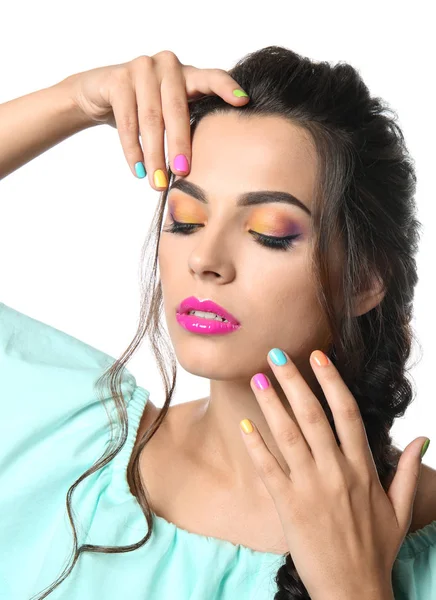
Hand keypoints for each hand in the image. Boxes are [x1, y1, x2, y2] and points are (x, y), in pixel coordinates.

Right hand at [63, 51, 248, 188]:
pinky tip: (139, 170)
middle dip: (180, 145)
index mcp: (187, 73)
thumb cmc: (145, 108)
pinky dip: (133, 150)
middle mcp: (167, 65)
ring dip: (155, 155)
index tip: (243, 102)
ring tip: (157, 183)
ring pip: (151, 118)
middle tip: (183, 173)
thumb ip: (189, 124)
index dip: (227, 87)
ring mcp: (141, 68)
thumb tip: (213, 166)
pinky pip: (127, 121)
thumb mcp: (170, 112)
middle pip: (176, 109)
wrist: (101, 93)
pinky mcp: (118, 79)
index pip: (211, 77)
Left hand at [241, 348, 426, 598]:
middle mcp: (337, 472)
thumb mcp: (400, 510)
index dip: (331, 381)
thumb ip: (408, 471)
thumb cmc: (375, 550)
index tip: (317, 356)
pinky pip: (269, 469)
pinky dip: (256, 445)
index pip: (347, 413)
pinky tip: (244, 424)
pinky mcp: (289, 506)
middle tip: (276, 355)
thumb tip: (422, 438)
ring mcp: (311, 488)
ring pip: (289, 435)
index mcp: (363, 469)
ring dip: (272, 404)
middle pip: (313, 415)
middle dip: (294, 381)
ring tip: (257, 378)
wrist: (353, 593)